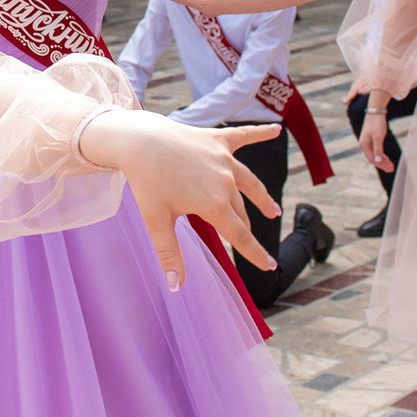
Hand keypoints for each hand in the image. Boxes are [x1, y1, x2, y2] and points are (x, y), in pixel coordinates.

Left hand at [77, 112, 278, 286]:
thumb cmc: (146, 181)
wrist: (139, 140)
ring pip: (249, 183)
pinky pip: (244, 136)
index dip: (255, 253)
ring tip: (271, 210)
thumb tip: (176, 287)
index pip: (240, 235)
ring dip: (261, 197)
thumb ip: (170, 254)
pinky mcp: (217, 140)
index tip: (269, 266)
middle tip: (248, 238)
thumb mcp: (156, 221)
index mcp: (213, 204)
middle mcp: (226, 182)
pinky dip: (261, 133)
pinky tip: (276, 130)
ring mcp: (224, 159)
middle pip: (241, 211)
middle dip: (245, 227)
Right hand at [360, 108, 391, 171]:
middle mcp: (364, 144)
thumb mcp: (378, 137)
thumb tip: (377, 162)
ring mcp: (368, 141)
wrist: (376, 111)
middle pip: (373, 158)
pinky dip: (382, 155)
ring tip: (391, 165)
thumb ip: (378, 150)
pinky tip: (387, 158)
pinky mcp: (372, 138)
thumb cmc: (377, 123)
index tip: (390, 168)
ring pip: (375, 154)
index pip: (372, 159)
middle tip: (392, 169)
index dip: (381, 165)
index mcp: (364, 145)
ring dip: (383, 160)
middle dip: (383, 164)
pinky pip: (376, 149)